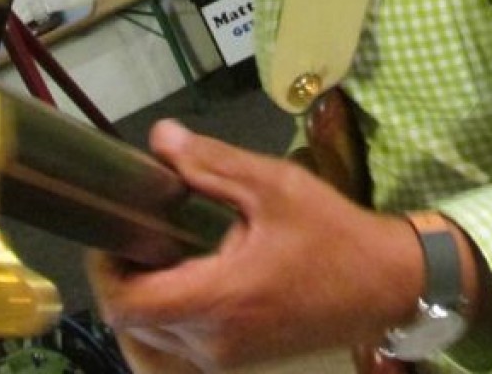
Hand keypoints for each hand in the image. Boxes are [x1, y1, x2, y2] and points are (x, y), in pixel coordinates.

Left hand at [87, 120, 423, 370]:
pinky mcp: (239, 360)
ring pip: (153, 340)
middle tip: (139, 228)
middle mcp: (215, 343)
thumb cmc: (331, 231)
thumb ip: (212, 164)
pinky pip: (180, 346)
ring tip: (161, 250)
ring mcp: (227, 358)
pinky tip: (190, 274)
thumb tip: (160, 139)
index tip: (117, 226)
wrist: (384, 283)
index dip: (107, 268)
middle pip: (134, 324)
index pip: (129, 305)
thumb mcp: (274, 185)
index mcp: (221, 299)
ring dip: (145, 299)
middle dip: (124, 277)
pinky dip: (169, 316)